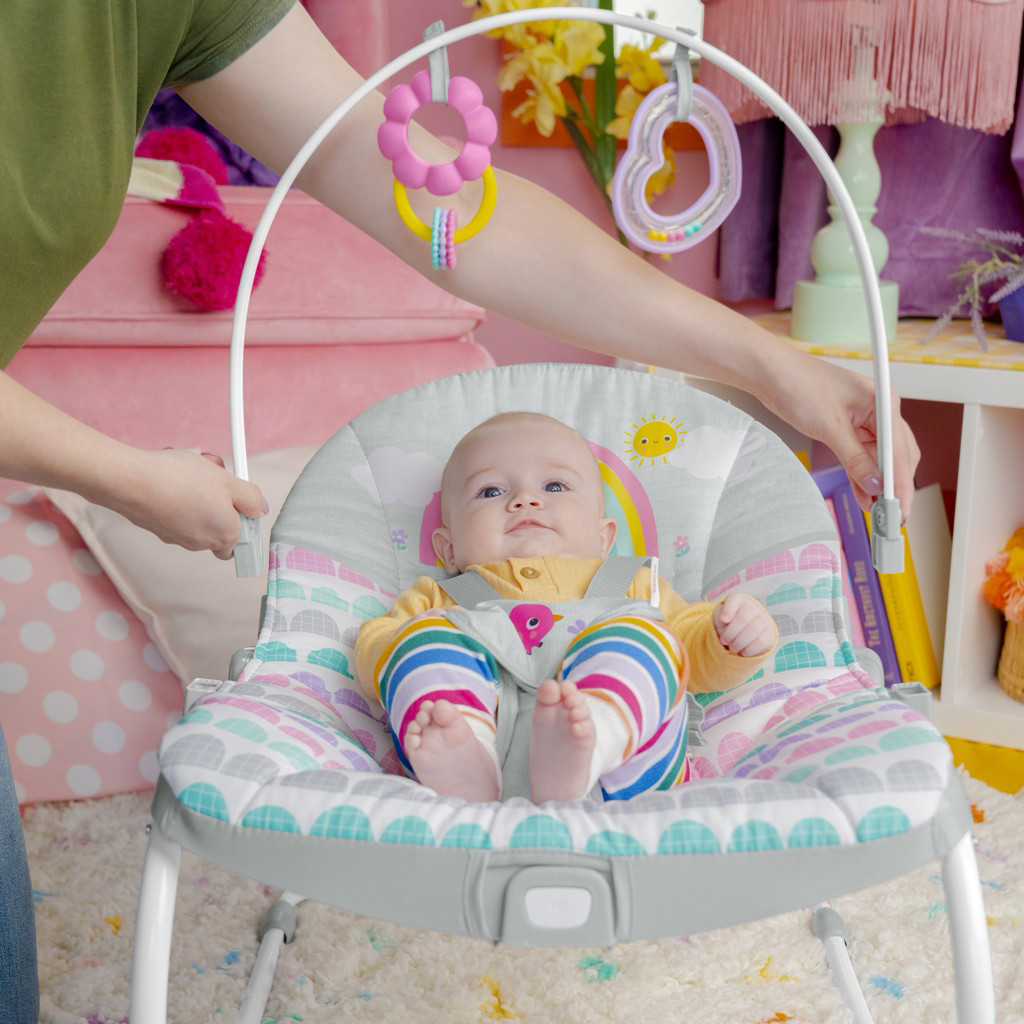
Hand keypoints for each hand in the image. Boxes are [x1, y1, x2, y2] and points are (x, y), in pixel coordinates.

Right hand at [108, 448, 266, 559]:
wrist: (132, 481)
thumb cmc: (182, 480)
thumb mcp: (229, 481)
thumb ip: (250, 498)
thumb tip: (259, 510)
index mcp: (225, 535)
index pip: (243, 537)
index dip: (241, 513)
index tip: (235, 493)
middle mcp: (202, 543)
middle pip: (220, 520)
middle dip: (218, 494)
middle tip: (213, 472)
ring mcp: (177, 537)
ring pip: (197, 511)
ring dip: (198, 489)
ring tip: (189, 466)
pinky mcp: (157, 527)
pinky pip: (176, 509)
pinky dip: (177, 492)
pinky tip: (171, 474)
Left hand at [713, 593, 775, 657]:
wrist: (741, 636)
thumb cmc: (727, 625)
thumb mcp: (719, 620)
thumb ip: (719, 617)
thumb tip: (725, 619)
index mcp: (738, 600)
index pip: (734, 599)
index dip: (729, 609)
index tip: (724, 619)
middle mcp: (753, 607)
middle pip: (744, 617)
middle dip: (731, 632)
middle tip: (724, 641)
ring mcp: (764, 619)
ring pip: (754, 629)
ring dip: (739, 642)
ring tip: (733, 648)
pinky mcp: (770, 633)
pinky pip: (762, 641)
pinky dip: (750, 649)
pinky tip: (743, 652)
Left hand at [762, 357, 919, 521]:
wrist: (772, 373)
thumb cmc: (799, 385)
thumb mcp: (829, 427)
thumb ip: (854, 459)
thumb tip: (875, 485)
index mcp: (883, 402)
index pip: (900, 451)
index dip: (901, 484)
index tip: (901, 509)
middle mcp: (879, 410)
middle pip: (897, 456)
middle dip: (895, 487)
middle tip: (892, 518)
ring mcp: (865, 420)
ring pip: (880, 459)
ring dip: (879, 485)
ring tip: (878, 513)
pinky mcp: (848, 428)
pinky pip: (862, 457)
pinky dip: (863, 476)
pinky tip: (865, 496)